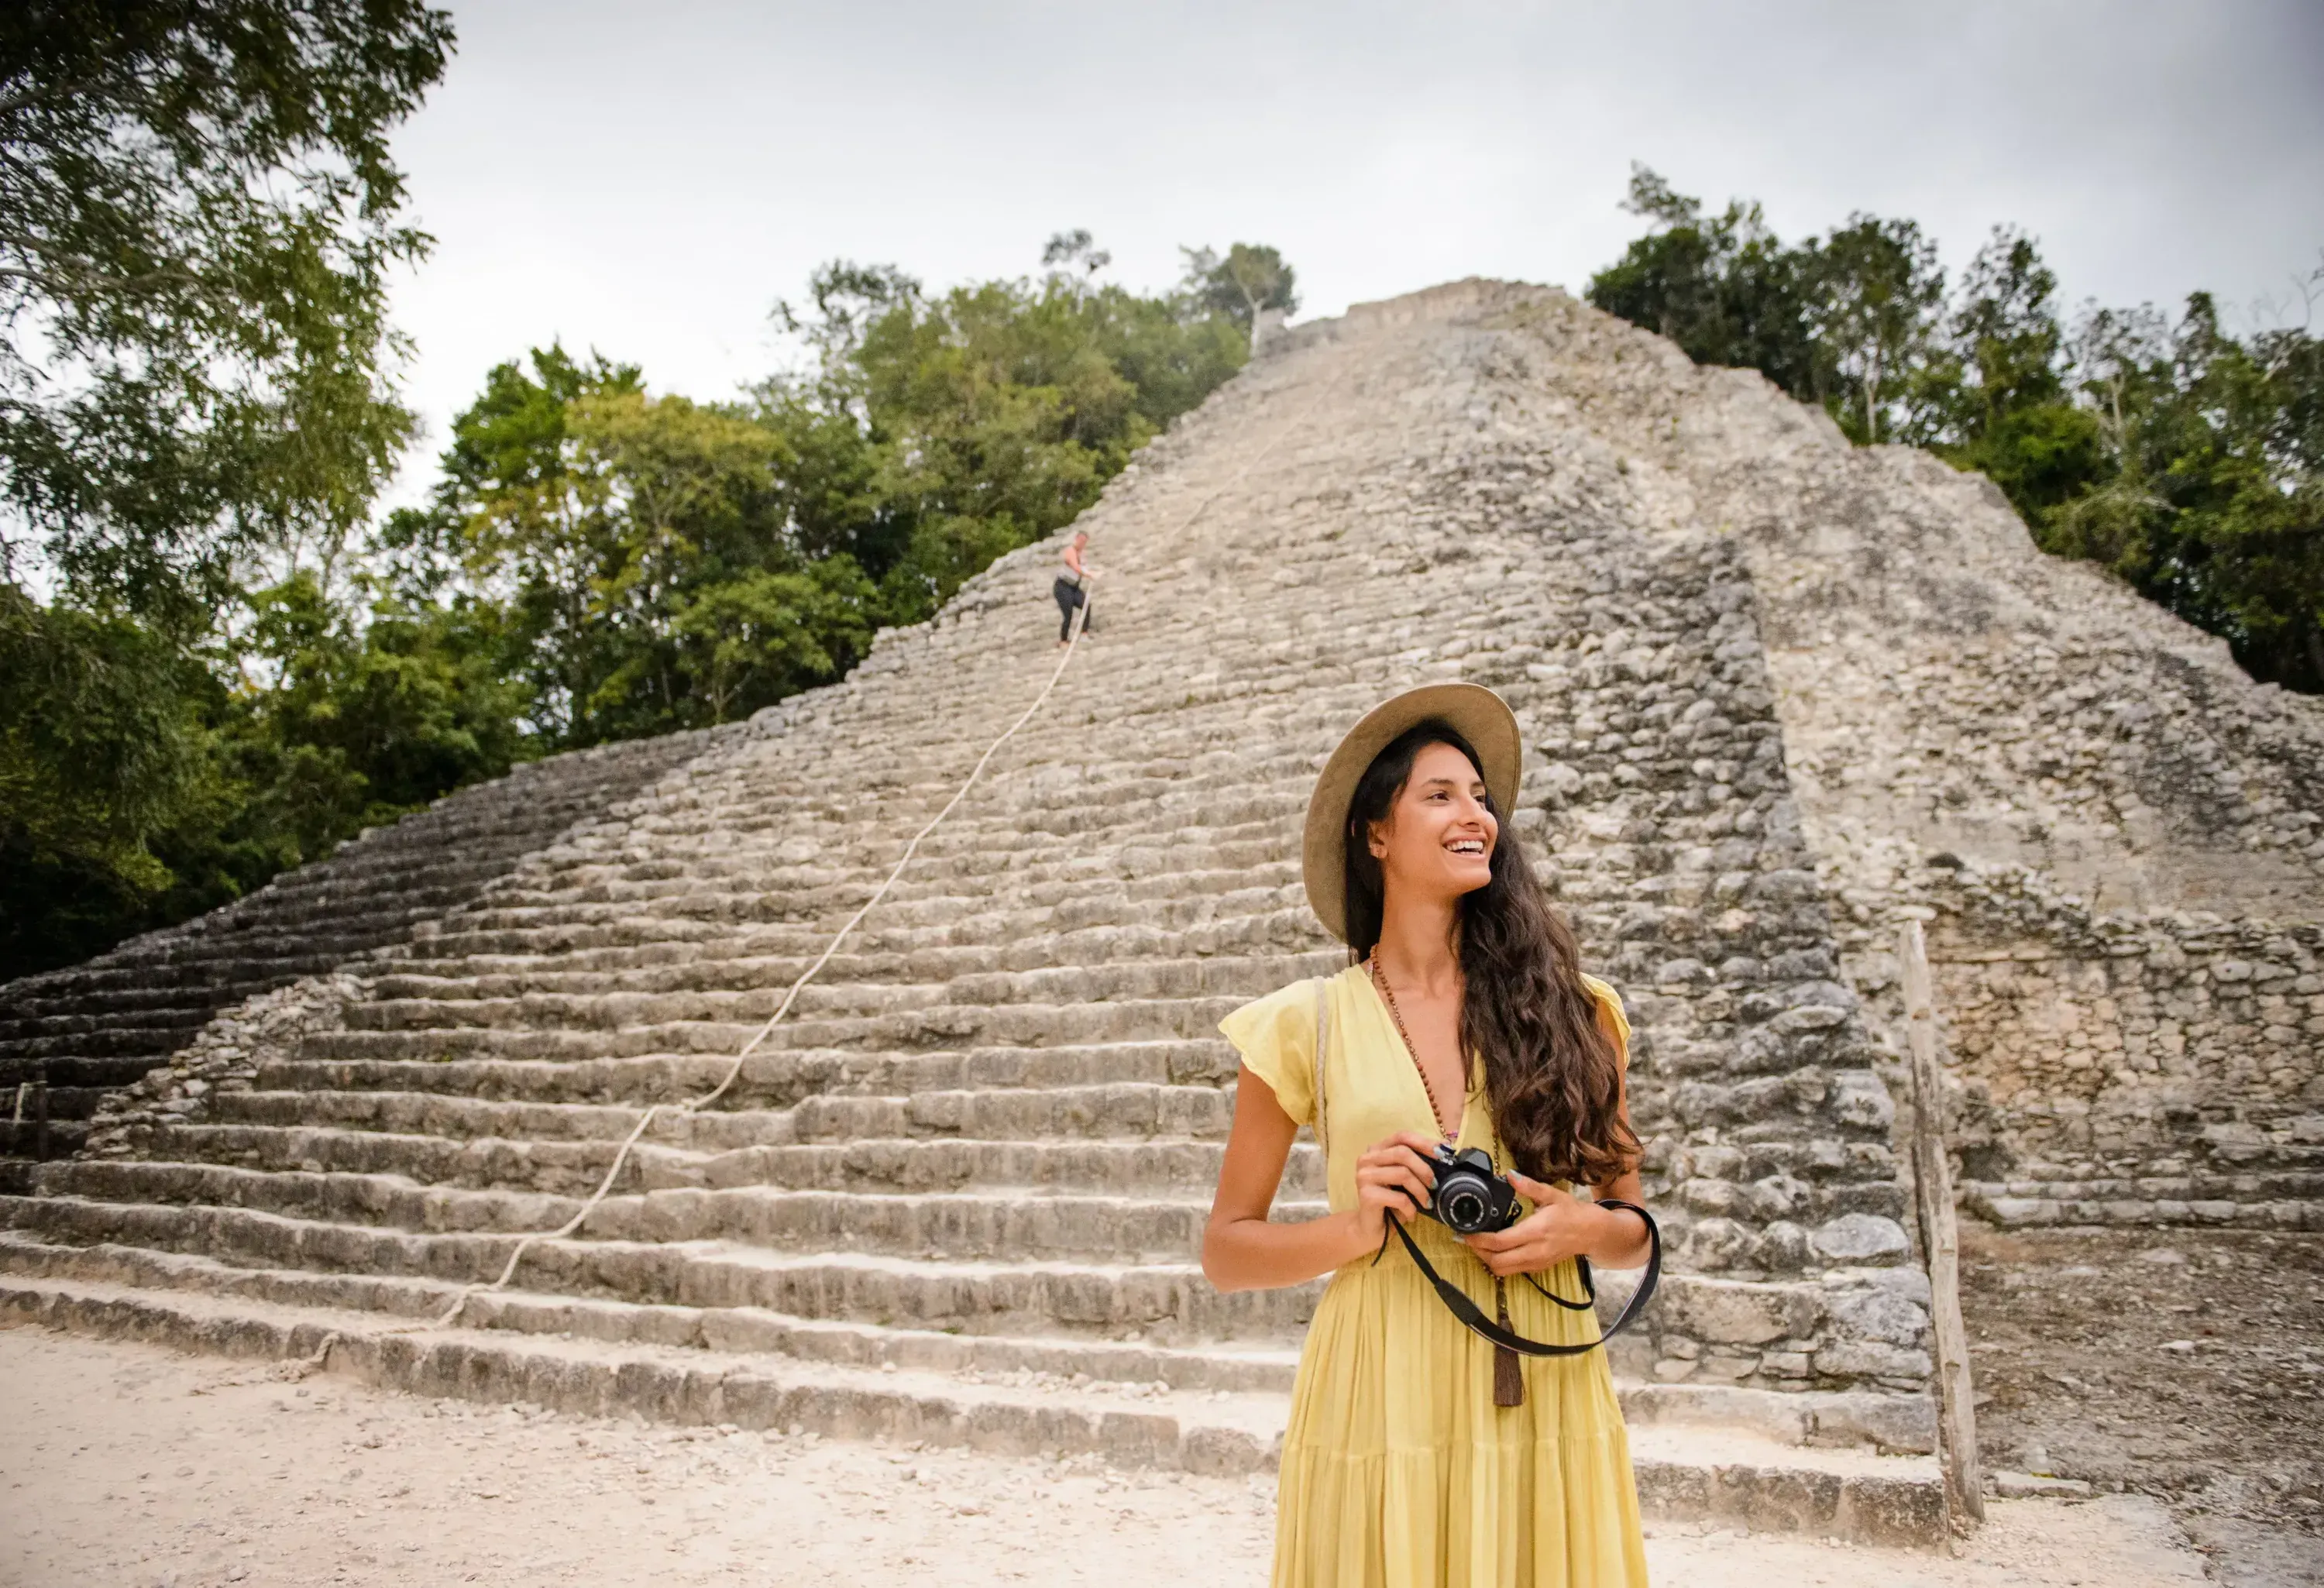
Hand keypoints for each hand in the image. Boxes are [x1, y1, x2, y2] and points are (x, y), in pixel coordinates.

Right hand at [1352, 1131, 1441, 1246]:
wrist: (1370, 1229)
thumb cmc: (1390, 1203)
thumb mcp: (1404, 1180)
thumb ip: (1415, 1165)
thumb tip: (1444, 1154)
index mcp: (1377, 1150)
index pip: (1402, 1136)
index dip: (1424, 1142)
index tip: (1443, 1153)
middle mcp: (1367, 1159)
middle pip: (1402, 1152)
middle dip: (1424, 1168)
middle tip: (1434, 1184)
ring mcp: (1364, 1176)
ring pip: (1402, 1174)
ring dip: (1420, 1191)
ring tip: (1426, 1203)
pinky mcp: (1366, 1195)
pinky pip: (1399, 1197)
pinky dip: (1411, 1208)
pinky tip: (1411, 1215)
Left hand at [1461, 1171, 1598, 1277]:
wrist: (1592, 1233)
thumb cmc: (1572, 1212)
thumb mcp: (1552, 1194)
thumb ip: (1529, 1186)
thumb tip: (1509, 1175)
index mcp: (1536, 1231)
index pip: (1500, 1242)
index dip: (1479, 1239)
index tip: (1466, 1231)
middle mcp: (1534, 1251)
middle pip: (1497, 1261)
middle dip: (1478, 1251)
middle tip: (1467, 1238)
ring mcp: (1536, 1262)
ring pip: (1503, 1270)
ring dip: (1486, 1259)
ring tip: (1478, 1244)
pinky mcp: (1538, 1268)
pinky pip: (1512, 1271)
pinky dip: (1499, 1263)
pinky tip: (1495, 1250)